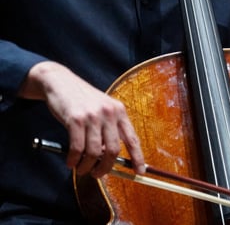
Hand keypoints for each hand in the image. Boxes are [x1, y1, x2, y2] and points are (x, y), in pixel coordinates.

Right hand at [18, 61, 145, 177]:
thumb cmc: (82, 100)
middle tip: (97, 175)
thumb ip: (108, 130)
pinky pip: (77, 148)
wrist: (61, 82)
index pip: (132, 139)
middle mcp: (109, 113)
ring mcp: (93, 116)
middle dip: (105, 168)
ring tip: (81, 169)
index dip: (137, 157)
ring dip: (87, 166)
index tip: (140, 172)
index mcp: (119, 111)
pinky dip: (74, 160)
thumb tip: (109, 159)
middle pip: (114, 150)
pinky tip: (70, 162)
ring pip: (94, 152)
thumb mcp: (102, 109)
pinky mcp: (75, 119)